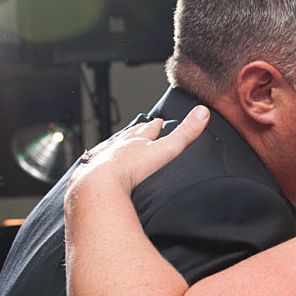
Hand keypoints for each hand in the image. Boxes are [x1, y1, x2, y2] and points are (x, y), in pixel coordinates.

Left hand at [66, 105, 208, 202]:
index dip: (156, 124)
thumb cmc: (131, 169)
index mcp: (137, 140)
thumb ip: (185, 134)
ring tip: (123, 142)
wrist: (99, 183)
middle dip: (139, 130)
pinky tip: (101, 162)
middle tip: (143, 127)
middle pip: (131, 134)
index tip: (159, 121)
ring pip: (114, 146)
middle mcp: (119, 145)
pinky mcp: (92, 172)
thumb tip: (203, 112)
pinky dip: (102, 160)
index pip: (149, 128)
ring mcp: (104, 157)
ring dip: (120, 144)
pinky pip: (97, 162)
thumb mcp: (165, 150)